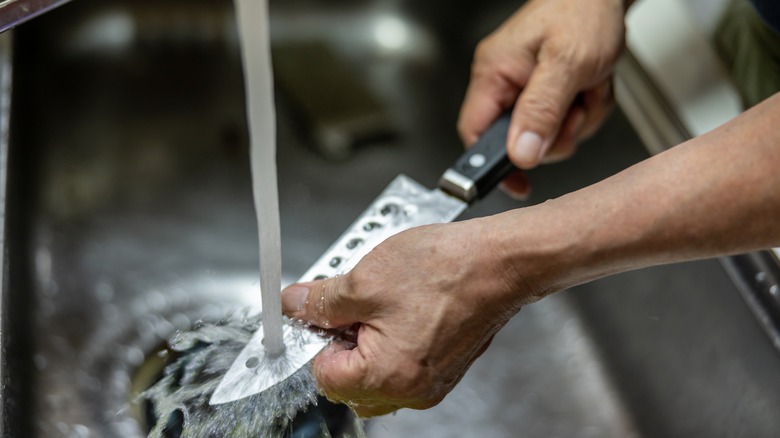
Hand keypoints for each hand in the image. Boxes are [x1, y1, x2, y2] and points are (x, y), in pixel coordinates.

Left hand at [281, 219, 530, 416]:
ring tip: (379, 302)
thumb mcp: (365, 279)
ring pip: (376, 376)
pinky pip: (403, 366)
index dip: (318, 339)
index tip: (322, 312)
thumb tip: (295, 306)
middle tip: (351, 306)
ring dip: (366, 343)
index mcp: (387, 377)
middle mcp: (412, 391)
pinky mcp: (446, 368)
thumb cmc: (446, 270)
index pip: (323, 376)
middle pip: (350, 383)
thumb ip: (321, 301)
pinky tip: (401, 307)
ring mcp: (432, 383)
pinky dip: (392, 342)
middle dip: (341, 344)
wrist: (501, 261)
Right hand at [458, 0, 625, 196]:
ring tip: (587, 87)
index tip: (517, 184)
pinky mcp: (547, 91)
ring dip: (578, 119)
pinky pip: (564, 122)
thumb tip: (520, 155)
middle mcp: (504, 82)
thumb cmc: (582, 10)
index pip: (475, 134)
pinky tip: (592, 85)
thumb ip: (541, 111)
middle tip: (575, 108)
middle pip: (518, 141)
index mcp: (494, 73)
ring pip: (548, 135)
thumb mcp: (566, 64)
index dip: (492, 165)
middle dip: (556, 134)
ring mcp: (526, 88)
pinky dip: (586, 109)